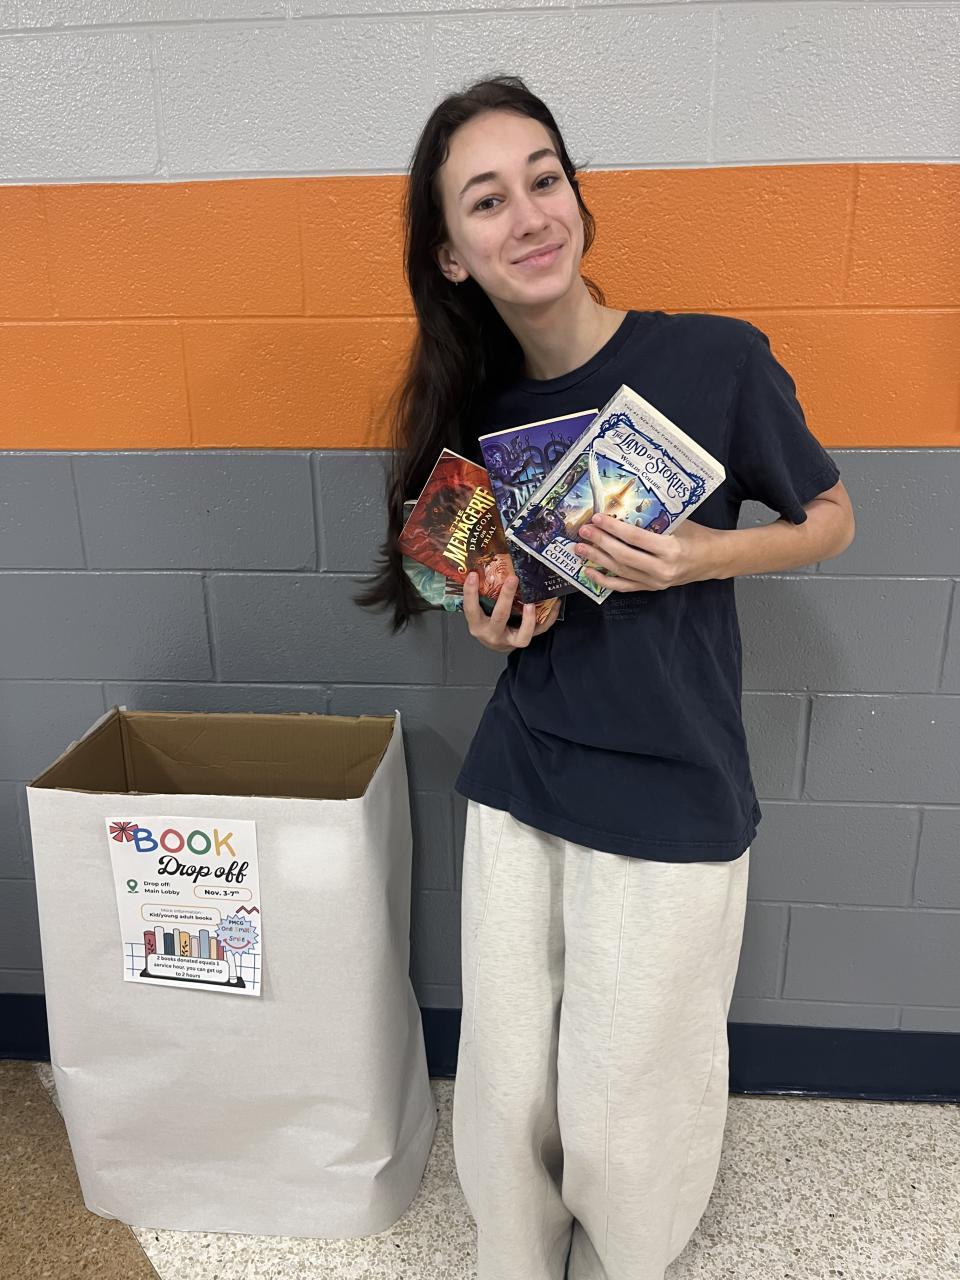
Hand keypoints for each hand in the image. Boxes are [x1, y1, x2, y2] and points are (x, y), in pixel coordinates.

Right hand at [462, 573, 560, 652]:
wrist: (495, 644)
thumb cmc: (485, 624)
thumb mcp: (478, 612)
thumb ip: (479, 596)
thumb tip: (481, 567)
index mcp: (478, 625)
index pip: (471, 609)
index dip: (471, 592)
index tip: (473, 575)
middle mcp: (493, 634)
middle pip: (500, 617)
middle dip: (506, 598)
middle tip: (512, 579)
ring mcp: (510, 640)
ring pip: (522, 634)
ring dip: (529, 619)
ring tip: (531, 602)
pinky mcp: (524, 640)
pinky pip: (540, 631)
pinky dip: (549, 618)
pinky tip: (554, 603)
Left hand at [574, 514, 724, 591]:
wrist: (713, 559)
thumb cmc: (696, 536)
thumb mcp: (678, 522)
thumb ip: (653, 519)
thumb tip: (622, 508)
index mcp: (671, 549)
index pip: (635, 538)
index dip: (614, 528)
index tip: (597, 519)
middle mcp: (662, 569)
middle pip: (623, 555)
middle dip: (600, 542)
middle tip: (583, 531)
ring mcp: (656, 582)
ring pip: (620, 571)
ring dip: (597, 559)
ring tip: (580, 549)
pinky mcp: (652, 588)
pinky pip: (623, 586)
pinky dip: (605, 580)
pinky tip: (589, 572)